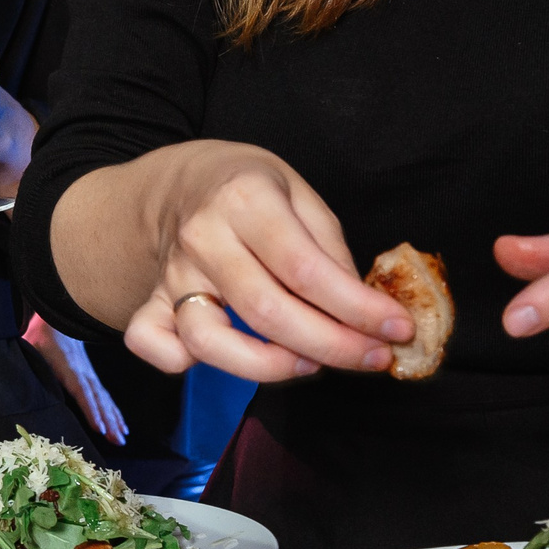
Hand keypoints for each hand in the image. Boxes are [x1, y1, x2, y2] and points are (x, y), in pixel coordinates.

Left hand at [25, 315, 128, 443]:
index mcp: (68, 369)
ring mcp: (89, 375)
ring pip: (104, 400)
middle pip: (98, 400)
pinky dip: (114, 410)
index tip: (99, 428)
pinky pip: (105, 396)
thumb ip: (28, 365)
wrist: (58, 318)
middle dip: (108, 422)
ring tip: (121, 438)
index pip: (82, 393)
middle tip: (117, 441)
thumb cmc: (41, 335)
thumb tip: (19, 385)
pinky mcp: (90, 377)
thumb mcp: (31, 347)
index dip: (90, 410)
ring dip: (114, 419)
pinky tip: (121, 423)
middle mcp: (83, 374)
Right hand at [121, 141, 412, 383]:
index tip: (397, 330)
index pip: (306, 269)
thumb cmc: (252, 189)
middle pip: (266, 310)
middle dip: (331, 345)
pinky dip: (178, 360)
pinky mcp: (151, 299)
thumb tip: (362, 310)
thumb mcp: (301, 195)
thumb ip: (330, 250)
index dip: (358, 309)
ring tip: (309, 364)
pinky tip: (226, 359)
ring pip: (208, 338)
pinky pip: (151, 341)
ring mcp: (172, 273)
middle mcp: (203, 237)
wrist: (182, 183)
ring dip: (268, 366)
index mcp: (245, 199)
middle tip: (372, 357)